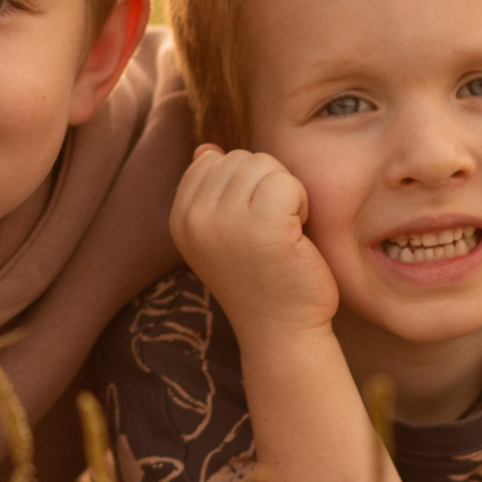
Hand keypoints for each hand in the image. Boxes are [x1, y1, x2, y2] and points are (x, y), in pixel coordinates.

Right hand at [171, 145, 338, 333]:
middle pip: (240, 158)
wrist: (282, 332)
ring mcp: (224, 222)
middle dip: (265, 185)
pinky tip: (297, 235)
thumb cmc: (262, 281)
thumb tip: (207, 149)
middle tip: (272, 231)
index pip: (212, 160)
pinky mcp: (261, 227)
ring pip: (263, 164)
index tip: (251, 225)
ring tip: (283, 233)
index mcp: (180, 219)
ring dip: (285, 193)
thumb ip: (211, 192)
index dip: (243, 185)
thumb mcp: (224, 234)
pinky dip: (301, 202)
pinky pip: (286, 181)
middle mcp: (194, 218)